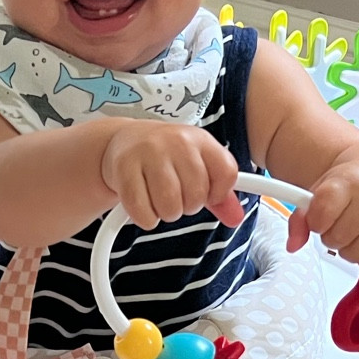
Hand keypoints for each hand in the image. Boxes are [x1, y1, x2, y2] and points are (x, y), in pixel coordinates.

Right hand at [100, 121, 242, 229]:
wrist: (123, 141)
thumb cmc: (165, 158)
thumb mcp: (196, 166)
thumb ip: (218, 193)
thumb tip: (236, 218)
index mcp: (200, 139)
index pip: (226, 173)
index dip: (218, 194)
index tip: (207, 195)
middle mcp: (176, 141)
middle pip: (196, 195)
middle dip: (187, 206)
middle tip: (176, 196)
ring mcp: (149, 153)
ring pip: (170, 206)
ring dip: (166, 213)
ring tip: (159, 199)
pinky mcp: (124, 169)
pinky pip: (143, 213)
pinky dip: (146, 218)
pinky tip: (143, 203)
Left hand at [287, 155, 358, 274]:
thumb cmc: (351, 185)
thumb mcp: (320, 191)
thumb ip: (300, 218)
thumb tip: (293, 246)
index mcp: (350, 182)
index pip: (322, 215)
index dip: (316, 222)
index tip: (321, 217)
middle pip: (337, 239)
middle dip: (332, 237)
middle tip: (340, 223)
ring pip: (356, 255)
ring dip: (349, 250)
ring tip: (354, 232)